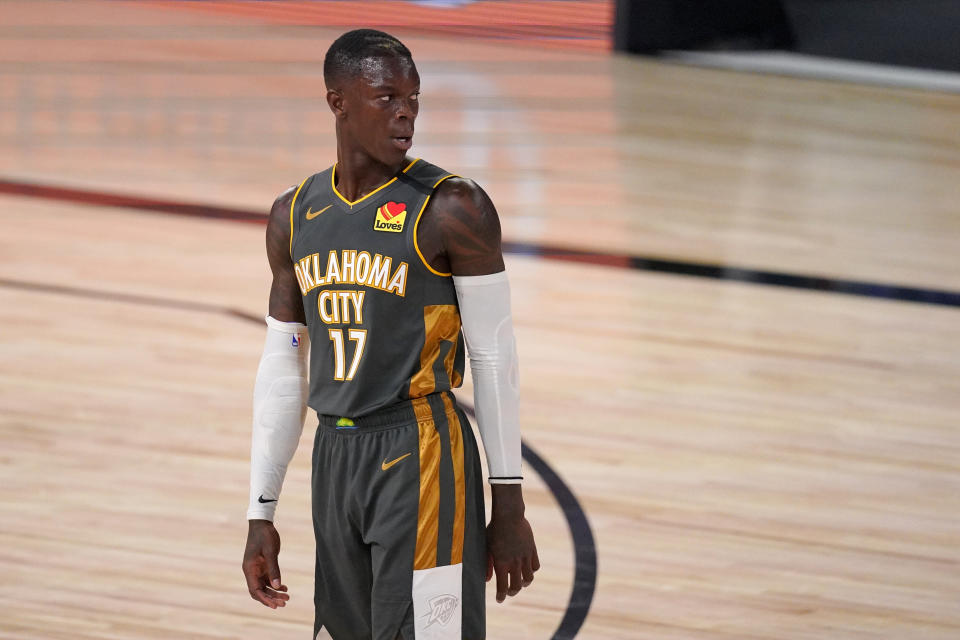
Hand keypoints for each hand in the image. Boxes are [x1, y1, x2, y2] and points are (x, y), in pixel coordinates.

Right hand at [242, 520, 289, 608]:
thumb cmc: (265, 535)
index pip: (255, 590)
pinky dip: (275, 584)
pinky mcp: (262, 566)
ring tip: (287, 597)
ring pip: (264, 586)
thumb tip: (277, 586)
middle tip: (285, 603)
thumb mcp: (271, 552)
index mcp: (249, 569)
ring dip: (274, 592)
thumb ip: (274, 569)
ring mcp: (256, 569)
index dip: (265, 599)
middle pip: (259, 591)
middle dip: (271, 598)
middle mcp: (251, 571)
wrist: (262, 523)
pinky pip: (267, 580)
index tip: (275, 605)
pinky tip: (284, 588)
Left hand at [486, 484, 539, 602]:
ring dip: (524, 583)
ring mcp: (525, 556)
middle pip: (516, 586)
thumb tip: (487, 579)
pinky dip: (532, 570)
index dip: (501, 596)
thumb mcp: (486, 546)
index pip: (502, 587)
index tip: (500, 599)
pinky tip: (527, 569)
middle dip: (512, 592)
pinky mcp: (532, 550)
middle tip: (509, 593)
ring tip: (520, 583)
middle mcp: (514, 563)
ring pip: (528, 578)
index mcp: (501, 563)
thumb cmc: (494, 530)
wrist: (509, 515)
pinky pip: (535, 566)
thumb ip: (487, 564)